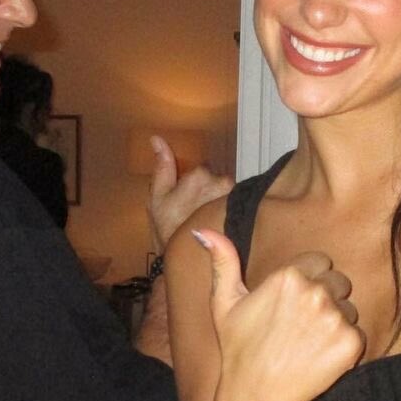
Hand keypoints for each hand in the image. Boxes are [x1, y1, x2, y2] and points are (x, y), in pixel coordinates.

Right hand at [148, 136, 232, 251]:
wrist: (183, 261)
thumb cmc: (167, 230)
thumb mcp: (157, 198)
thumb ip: (162, 167)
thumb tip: (157, 139)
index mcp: (200, 175)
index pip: (201, 170)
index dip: (192, 186)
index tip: (185, 202)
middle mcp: (222, 182)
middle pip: (216, 180)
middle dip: (206, 194)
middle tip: (194, 214)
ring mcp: (234, 197)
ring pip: (226, 193)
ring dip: (217, 204)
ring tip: (205, 222)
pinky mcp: (243, 213)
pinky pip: (235, 207)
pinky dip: (227, 215)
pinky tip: (217, 228)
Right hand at [195, 228, 364, 400]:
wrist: (255, 396)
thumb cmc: (238, 349)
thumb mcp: (223, 303)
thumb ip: (222, 262)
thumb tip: (203, 231)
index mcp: (289, 276)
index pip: (320, 262)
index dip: (308, 283)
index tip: (292, 306)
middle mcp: (315, 292)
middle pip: (339, 282)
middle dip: (325, 300)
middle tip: (299, 328)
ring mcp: (335, 318)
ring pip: (350, 309)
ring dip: (335, 324)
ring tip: (307, 344)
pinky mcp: (350, 343)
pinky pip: (357, 334)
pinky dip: (343, 347)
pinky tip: (318, 358)